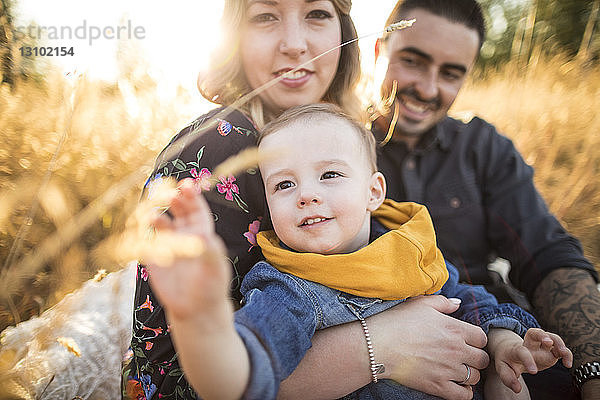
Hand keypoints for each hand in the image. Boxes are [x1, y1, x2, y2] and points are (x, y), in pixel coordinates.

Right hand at [143, 179, 230, 320]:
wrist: (195, 309)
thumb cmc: (211, 286)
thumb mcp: (215, 268)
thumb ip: (210, 251)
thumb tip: (203, 235)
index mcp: (202, 232)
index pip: (196, 209)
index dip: (191, 196)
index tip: (186, 185)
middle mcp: (184, 234)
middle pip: (177, 210)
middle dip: (172, 199)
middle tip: (167, 194)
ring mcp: (167, 244)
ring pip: (159, 222)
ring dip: (155, 216)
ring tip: (152, 217)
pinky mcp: (152, 257)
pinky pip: (144, 240)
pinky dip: (141, 233)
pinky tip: (140, 232)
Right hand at [368, 295, 489, 399]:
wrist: (379, 345)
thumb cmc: (397, 322)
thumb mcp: (421, 303)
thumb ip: (443, 302)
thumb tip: (457, 303)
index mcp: (455, 329)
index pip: (482, 338)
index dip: (475, 339)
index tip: (466, 340)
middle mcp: (456, 350)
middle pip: (482, 359)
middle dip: (475, 357)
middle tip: (464, 355)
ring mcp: (448, 370)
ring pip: (475, 377)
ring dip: (469, 374)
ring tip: (457, 369)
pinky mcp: (438, 386)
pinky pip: (463, 395)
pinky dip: (464, 392)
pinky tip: (456, 385)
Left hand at [488, 328, 572, 393]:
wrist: (510, 349)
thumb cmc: (507, 360)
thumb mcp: (503, 369)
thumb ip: (508, 378)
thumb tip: (517, 389)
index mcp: (516, 349)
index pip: (521, 352)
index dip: (527, 360)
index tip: (533, 372)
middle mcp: (529, 344)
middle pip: (535, 333)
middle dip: (542, 335)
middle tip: (548, 342)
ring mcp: (541, 346)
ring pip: (550, 337)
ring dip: (558, 342)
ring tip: (563, 353)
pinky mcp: (550, 350)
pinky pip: (560, 348)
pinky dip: (566, 353)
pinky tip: (568, 364)